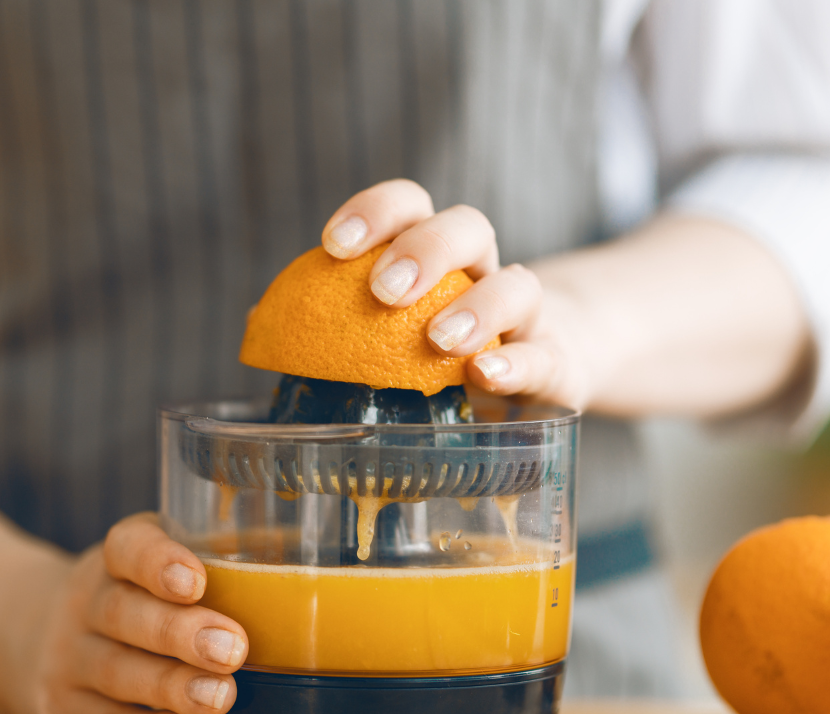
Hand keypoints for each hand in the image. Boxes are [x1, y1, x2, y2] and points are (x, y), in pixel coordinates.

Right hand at [12, 513, 247, 713]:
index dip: (158, 562)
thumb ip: (236, 552)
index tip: (196, 582)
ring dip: (171, 687)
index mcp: (118, 557)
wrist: (38, 634)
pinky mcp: (68, 709)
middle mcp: (87, 602)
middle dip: (180, 634)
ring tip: (220, 697)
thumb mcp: (175, 559)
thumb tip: (323, 554)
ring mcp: (71, 658)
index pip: (128, 548)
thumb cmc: (147, 592)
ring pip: (116, 672)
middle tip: (233, 649)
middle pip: (124, 615)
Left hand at [321, 179, 593, 408]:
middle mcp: (485, 273)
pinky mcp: (558, 364)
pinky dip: (517, 363)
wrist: (540, 377)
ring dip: (476, 306)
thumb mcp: (390, 338)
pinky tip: (485, 376)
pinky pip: (544, 356)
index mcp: (439, 256)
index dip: (376, 211)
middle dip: (425, 247)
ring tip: (437, 340)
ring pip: (518, 284)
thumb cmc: (446, 357)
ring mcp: (528, 318)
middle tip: (384, 289)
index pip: (410, 206)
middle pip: (468, 226)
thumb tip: (259, 319)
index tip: (334, 244)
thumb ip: (332, 322)